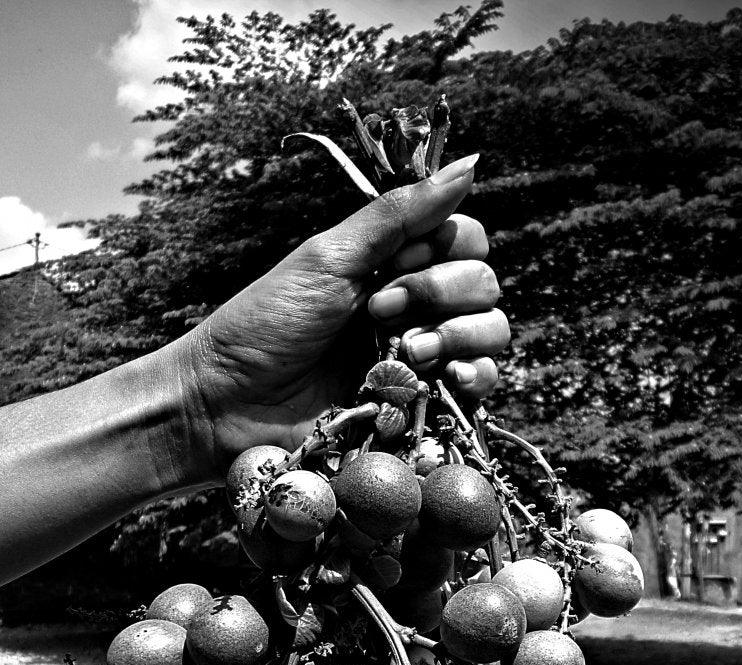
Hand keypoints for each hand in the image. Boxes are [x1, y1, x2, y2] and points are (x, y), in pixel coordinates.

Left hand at [175, 154, 509, 481]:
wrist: (234, 402)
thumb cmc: (268, 324)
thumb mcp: (330, 257)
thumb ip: (399, 216)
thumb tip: (469, 166)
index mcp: (395, 265)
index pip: (466, 240)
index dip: (445, 249)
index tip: (395, 264)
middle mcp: (417, 307)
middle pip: (484, 283)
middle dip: (440, 292)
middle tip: (379, 311)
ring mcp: (423, 358)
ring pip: (492, 331)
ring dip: (458, 334)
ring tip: (406, 352)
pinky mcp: (424, 405)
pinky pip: (482, 383)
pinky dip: (475, 375)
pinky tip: (444, 378)